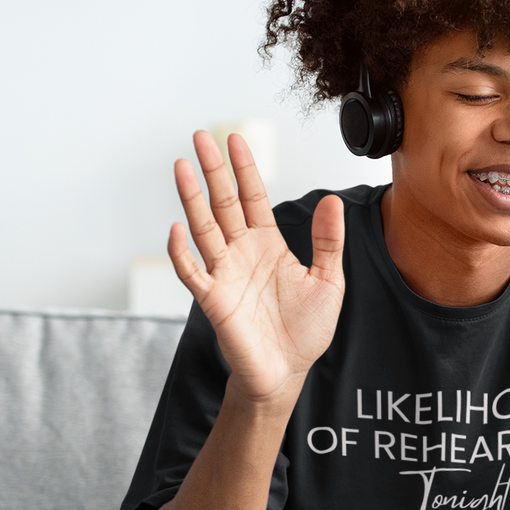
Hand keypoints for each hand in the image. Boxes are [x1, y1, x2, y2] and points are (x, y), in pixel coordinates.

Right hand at [168, 130, 344, 403]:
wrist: (288, 372)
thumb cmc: (306, 330)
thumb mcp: (329, 280)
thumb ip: (328, 241)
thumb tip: (332, 201)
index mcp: (267, 244)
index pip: (252, 197)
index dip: (244, 169)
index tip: (235, 140)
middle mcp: (241, 253)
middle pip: (222, 203)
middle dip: (212, 170)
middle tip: (200, 137)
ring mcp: (224, 274)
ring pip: (203, 228)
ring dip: (191, 198)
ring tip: (181, 166)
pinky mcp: (213, 300)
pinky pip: (193, 272)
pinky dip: (182, 252)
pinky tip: (177, 229)